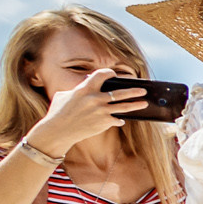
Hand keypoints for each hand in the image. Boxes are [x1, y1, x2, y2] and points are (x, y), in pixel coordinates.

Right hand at [26, 66, 147, 154]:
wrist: (58, 131)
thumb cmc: (58, 112)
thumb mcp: (64, 95)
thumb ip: (77, 90)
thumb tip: (86, 85)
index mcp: (85, 89)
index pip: (102, 74)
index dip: (109, 73)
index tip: (114, 74)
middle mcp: (95, 98)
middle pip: (120, 92)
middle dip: (134, 91)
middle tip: (143, 90)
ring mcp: (101, 111)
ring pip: (124, 107)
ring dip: (136, 105)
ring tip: (144, 103)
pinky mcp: (103, 122)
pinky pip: (117, 119)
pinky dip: (119, 120)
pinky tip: (121, 120)